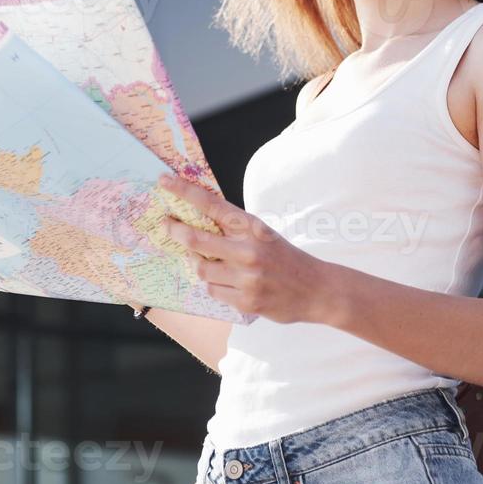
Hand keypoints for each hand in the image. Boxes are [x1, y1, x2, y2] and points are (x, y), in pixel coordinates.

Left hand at [153, 172, 331, 323]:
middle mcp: (248, 250)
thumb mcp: (264, 235)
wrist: (318, 290)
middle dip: (174, 229)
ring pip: (202, 269)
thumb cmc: (286, 259)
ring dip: (200, 264)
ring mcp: (246, 278)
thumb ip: (235, 230)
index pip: (212, 205)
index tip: (165, 182)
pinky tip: (230, 283)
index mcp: (253, 227)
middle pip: (196, 238)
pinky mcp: (246, 301)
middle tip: (165, 224)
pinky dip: (216, 285)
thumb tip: (197, 222)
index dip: (184, 192)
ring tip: (210, 262)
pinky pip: (214, 291)